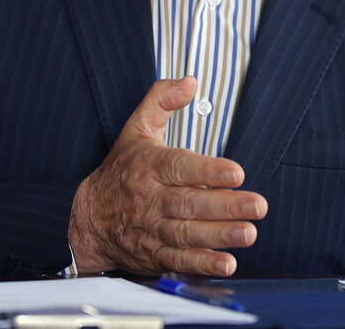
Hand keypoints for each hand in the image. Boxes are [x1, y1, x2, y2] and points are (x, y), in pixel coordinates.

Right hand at [67, 76, 267, 275]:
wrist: (87, 219)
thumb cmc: (120, 171)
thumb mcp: (136, 128)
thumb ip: (161, 100)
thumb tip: (189, 82)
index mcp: (147, 166)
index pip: (179, 167)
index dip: (208, 170)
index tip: (236, 172)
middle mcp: (150, 199)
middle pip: (190, 203)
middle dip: (226, 206)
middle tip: (257, 205)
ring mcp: (152, 229)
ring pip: (188, 233)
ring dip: (220, 235)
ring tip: (248, 232)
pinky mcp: (155, 255)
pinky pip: (179, 260)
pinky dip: (202, 264)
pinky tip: (226, 263)